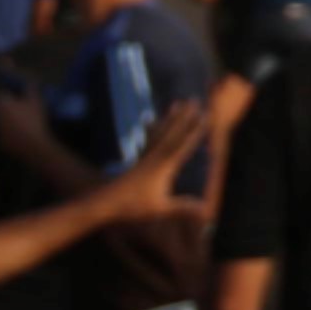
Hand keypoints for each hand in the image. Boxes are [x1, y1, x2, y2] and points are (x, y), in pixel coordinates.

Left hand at [95, 101, 214, 215]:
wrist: (104, 203)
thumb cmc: (132, 207)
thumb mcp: (160, 209)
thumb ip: (183, 207)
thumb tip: (206, 209)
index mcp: (163, 166)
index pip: (183, 144)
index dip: (196, 130)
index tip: (206, 115)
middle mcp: (155, 157)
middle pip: (173, 133)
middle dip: (186, 116)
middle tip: (194, 100)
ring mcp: (145, 158)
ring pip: (160, 133)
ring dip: (171, 118)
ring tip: (176, 104)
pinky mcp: (137, 162)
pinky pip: (147, 141)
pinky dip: (152, 130)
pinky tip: (150, 122)